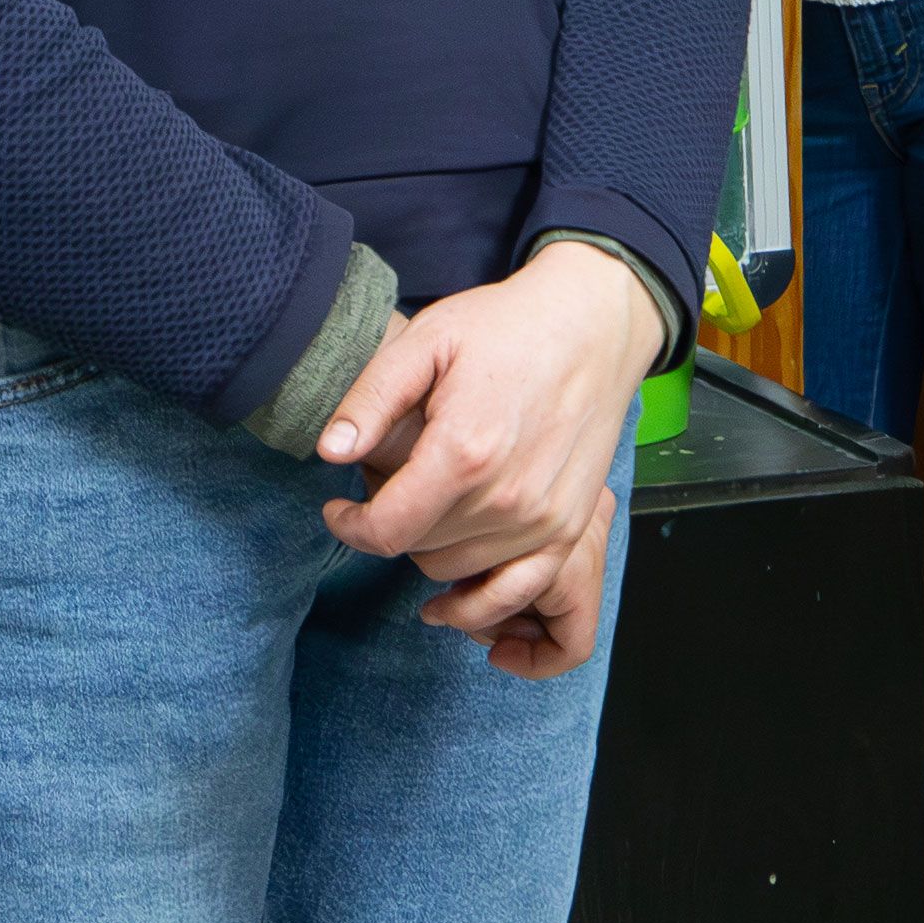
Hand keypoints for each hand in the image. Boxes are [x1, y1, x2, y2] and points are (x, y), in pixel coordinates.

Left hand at [313, 240, 652, 678]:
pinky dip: (480, 599)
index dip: (350, 528)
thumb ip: (372, 399)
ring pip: (458, 571)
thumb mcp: (427, 340)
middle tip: (388, 486)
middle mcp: (507, 498)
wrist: (593, 323)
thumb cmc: (508, 325)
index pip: (387, 529)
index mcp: (465, 451)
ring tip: (425, 505)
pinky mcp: (570, 527)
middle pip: (419, 550)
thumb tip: (330, 452)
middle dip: (389, 526)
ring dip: (428, 549)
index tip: (337, 510)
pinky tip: (451, 594)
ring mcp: (545, 519)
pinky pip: (516, 590)